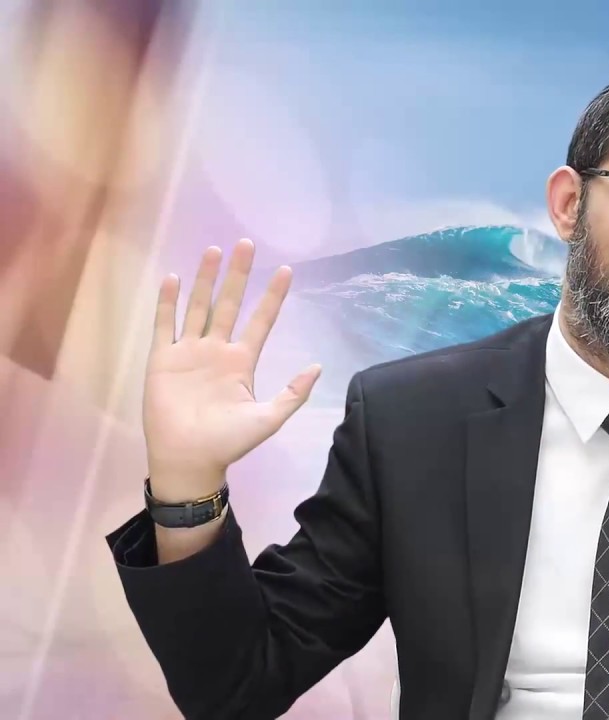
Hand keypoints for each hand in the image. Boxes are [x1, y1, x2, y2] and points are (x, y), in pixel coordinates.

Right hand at [143, 239, 319, 499]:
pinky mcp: (162, 359)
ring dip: (206, 279)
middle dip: (238, 275)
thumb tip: (318, 366)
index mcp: (242, 361)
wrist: (190, 460)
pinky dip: (167, 302)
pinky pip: (164, 325)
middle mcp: (216, 350)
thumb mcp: (270, 417)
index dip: (273, 296)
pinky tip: (172, 278)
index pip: (261, 320)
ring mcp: (188, 352)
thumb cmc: (229, 442)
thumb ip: (294, 392)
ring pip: (198, 307)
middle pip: (229, 304)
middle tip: (246, 244)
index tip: (286, 270)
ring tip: (213, 250)